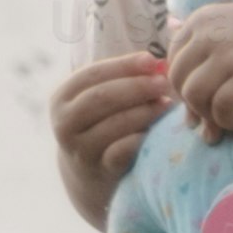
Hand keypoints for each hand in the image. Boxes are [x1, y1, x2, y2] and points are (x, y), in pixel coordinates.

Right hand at [51, 49, 166, 223]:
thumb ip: (119, 79)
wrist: (91, 180)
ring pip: (114, 124)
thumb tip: (159, 51)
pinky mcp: (98, 171)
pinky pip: (123, 151)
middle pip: (103, 97)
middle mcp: (64, 121)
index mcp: (63, 97)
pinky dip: (143, 139)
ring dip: (145, 113)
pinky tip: (162, 133)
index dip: (124, 66)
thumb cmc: (105, 129)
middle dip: (137, 88)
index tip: (154, 61)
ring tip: (170, 106)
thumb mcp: (100, 103)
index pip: (92, 75)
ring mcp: (79, 148)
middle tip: (167, 83)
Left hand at [167, 0, 232, 138]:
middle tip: (205, 123)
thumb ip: (204, 31)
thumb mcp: (231, 18)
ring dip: (206, 118)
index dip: (182, 86)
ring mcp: (229, 58)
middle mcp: (208, 37)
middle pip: (180, 80)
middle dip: (190, 107)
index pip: (174, 60)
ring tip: (222, 127)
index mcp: (201, 22)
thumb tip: (172, 34)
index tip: (197, 102)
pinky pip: (222, 108)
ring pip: (195, 96)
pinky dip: (226, 122)